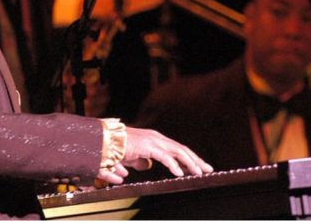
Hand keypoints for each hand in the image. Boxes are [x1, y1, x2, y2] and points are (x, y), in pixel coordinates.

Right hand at [96, 127, 213, 183]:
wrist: (102, 140)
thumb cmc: (114, 148)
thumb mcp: (131, 157)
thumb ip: (140, 161)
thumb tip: (146, 166)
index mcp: (155, 140)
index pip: (177, 149)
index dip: (190, 158)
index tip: (200, 167)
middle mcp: (157, 138)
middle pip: (182, 149)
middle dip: (196, 160)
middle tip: (208, 169)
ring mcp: (153, 140)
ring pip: (177, 151)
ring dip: (190, 162)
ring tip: (199, 172)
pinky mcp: (146, 146)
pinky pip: (164, 156)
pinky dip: (173, 164)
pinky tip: (179, 173)